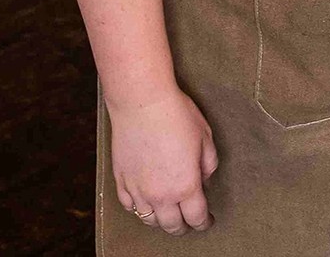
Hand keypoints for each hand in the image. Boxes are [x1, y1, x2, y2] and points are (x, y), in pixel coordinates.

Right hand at [110, 89, 217, 236]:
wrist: (142, 102)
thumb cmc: (176, 115)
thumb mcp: (205, 136)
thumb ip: (208, 163)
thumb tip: (203, 178)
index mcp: (185, 186)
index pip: (196, 217)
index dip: (203, 223)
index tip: (206, 221)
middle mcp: (161, 195)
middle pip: (172, 226)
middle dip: (182, 227)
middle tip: (188, 223)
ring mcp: (138, 190)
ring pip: (149, 220)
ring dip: (161, 220)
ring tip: (168, 215)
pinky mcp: (121, 180)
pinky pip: (129, 206)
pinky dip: (139, 208)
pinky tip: (144, 203)